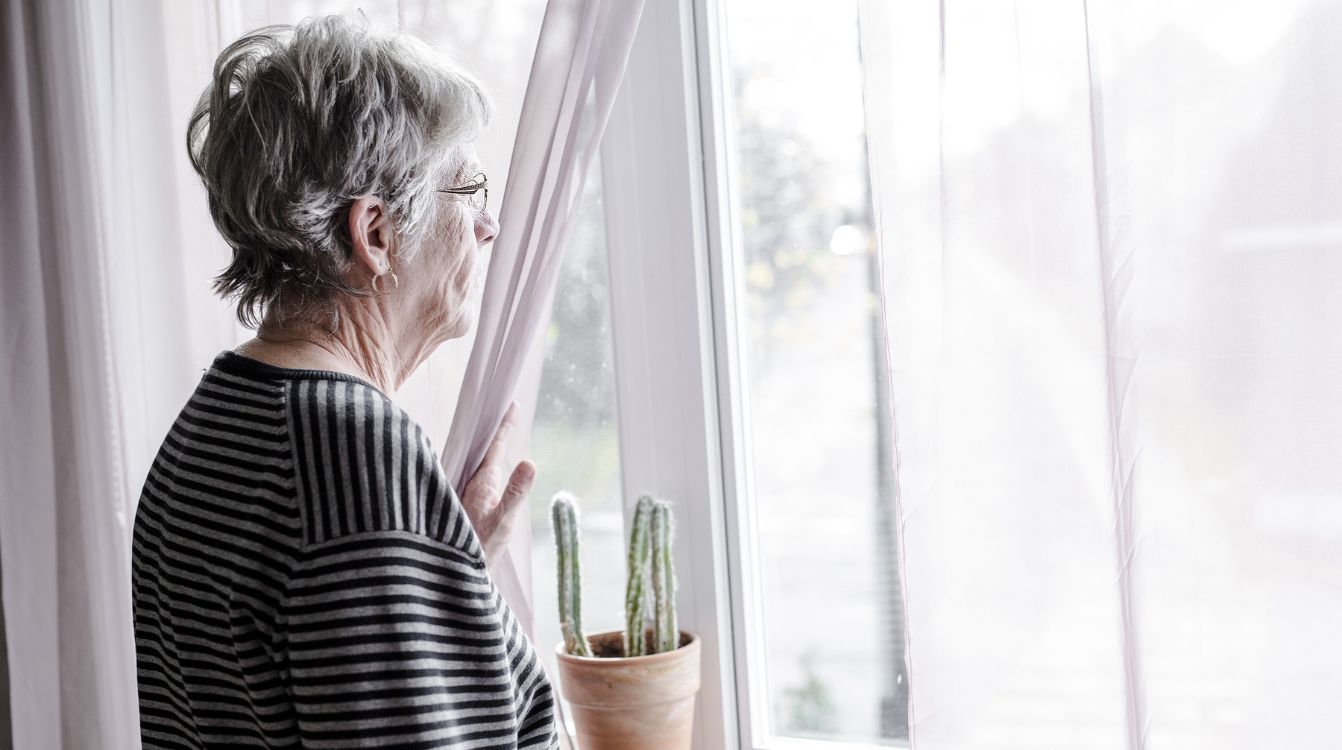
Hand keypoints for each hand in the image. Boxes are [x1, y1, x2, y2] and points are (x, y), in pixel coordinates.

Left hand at [461, 402, 535, 564]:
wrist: (453, 573)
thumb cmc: (478, 548)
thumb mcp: (501, 521)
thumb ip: (515, 493)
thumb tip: (530, 461)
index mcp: (481, 481)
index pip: (495, 446)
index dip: (505, 425)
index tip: (513, 404)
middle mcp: (472, 484)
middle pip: (485, 450)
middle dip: (496, 430)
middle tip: (506, 410)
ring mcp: (468, 494)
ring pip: (479, 463)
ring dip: (489, 447)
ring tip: (498, 432)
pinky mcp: (467, 506)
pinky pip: (477, 476)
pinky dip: (486, 464)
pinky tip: (488, 469)